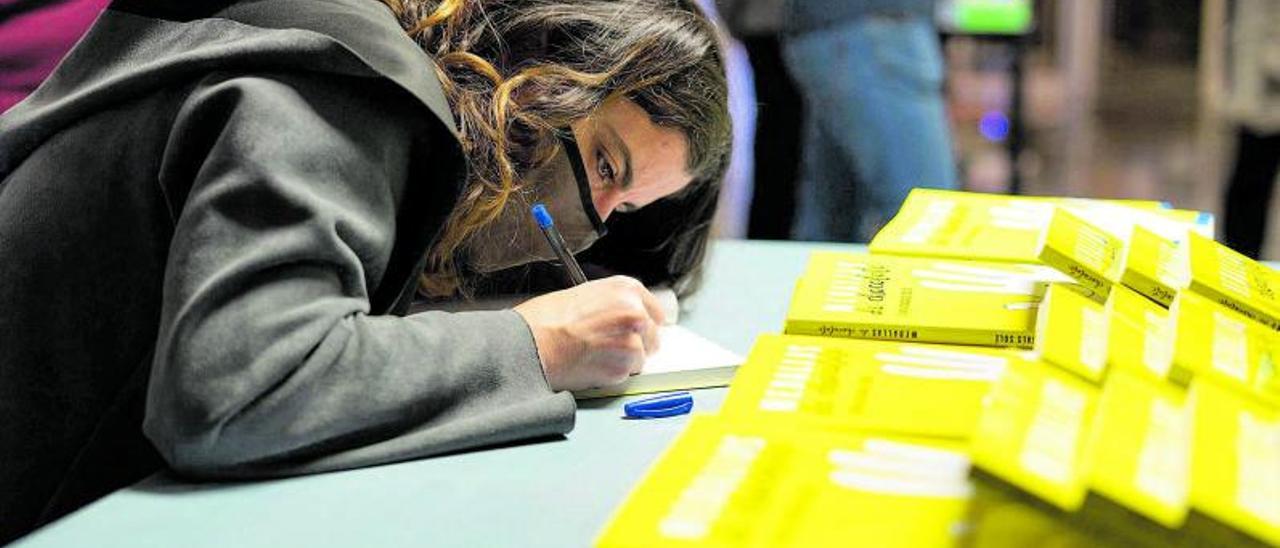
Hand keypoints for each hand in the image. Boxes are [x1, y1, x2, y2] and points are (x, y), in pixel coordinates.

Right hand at [513, 276, 664, 391]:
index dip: (645, 324)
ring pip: (640, 358)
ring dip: (622, 361)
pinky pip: (625, 374)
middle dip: (636, 344)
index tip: (639, 331)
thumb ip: (612, 305)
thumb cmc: (546, 319)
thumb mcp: (585, 295)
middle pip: (652, 336)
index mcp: (626, 289)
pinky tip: (590, 364)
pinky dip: (611, 374)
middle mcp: (634, 312)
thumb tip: (622, 320)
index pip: (654, 311)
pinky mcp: (623, 366)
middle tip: (609, 347)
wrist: (533, 342)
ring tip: (594, 354)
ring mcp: (632, 340)